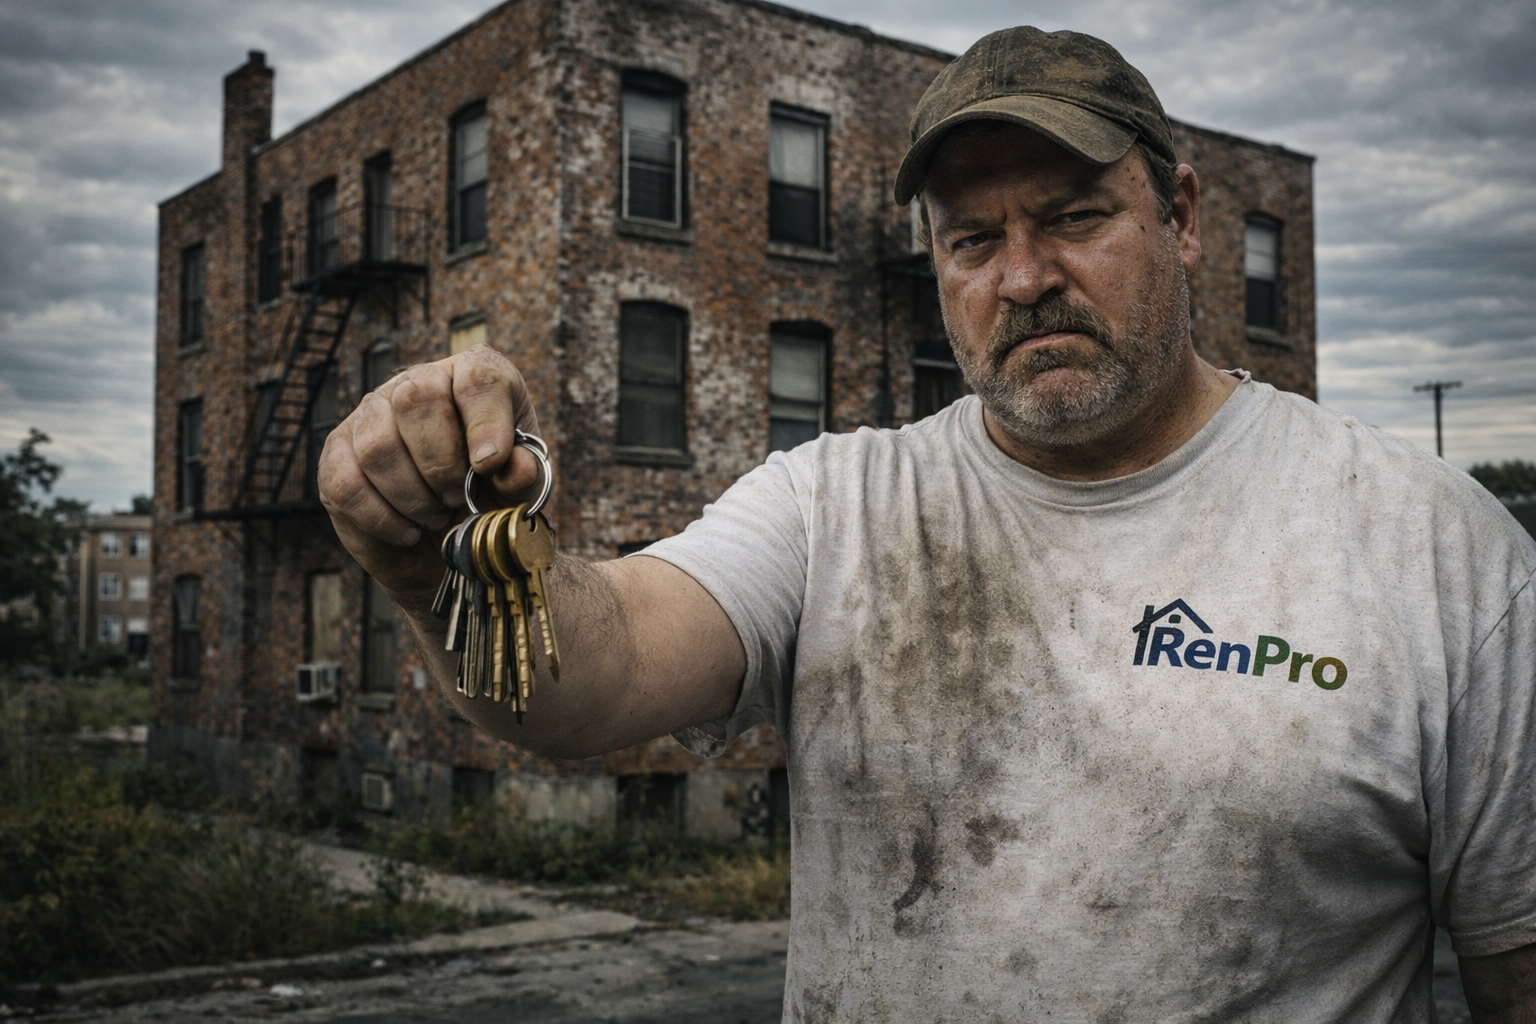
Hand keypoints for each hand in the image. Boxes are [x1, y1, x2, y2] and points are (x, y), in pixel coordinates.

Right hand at [318, 345, 543, 609]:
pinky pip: (349, 484)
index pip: (477, 377)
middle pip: (416, 400)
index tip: (489, 465)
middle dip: (442, 464)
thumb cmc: (488, 495)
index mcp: (473, 374)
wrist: (447, 539)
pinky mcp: (337, 455)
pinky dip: (385, 519)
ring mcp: (370, 414)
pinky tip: (409, 530)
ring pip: (378, 445)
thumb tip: (514, 467)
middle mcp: (416, 382)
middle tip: (458, 497)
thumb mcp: (518, 486)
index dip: (486, 422)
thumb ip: (522, 474)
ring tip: (436, 513)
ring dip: (414, 497)